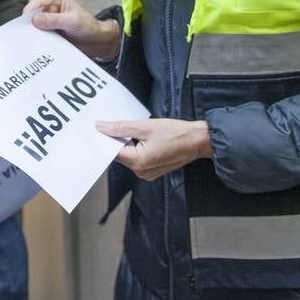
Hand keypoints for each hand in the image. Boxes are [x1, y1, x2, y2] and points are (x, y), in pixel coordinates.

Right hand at [24, 0, 120, 60]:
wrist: (97, 41)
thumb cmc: (89, 27)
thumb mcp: (72, 22)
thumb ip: (54, 20)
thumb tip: (34, 19)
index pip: (34, 4)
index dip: (29, 16)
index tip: (29, 28)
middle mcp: (50, 8)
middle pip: (31, 16)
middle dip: (32, 27)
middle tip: (34, 37)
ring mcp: (49, 20)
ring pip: (33, 27)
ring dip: (36, 35)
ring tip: (42, 42)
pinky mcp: (49, 31)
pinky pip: (39, 36)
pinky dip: (40, 41)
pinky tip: (43, 46)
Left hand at [97, 118, 211, 180]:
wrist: (198, 141)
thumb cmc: (177, 134)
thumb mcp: (145, 126)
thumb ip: (121, 127)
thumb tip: (101, 127)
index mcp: (138, 162)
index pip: (112, 151)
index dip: (108, 139)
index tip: (104, 129)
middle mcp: (141, 172)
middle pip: (120, 154)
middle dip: (121, 140)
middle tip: (128, 127)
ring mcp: (147, 173)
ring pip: (129, 156)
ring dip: (130, 143)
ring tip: (143, 133)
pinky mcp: (152, 171)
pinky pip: (138, 159)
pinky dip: (138, 148)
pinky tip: (148, 139)